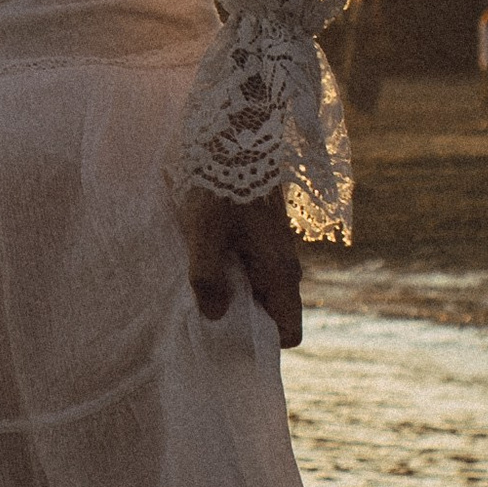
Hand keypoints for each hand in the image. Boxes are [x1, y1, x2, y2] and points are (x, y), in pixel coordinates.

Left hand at [181, 183, 303, 346]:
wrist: (237, 143)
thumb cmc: (221, 189)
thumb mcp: (205, 234)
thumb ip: (207, 278)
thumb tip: (214, 316)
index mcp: (279, 272)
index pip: (288, 331)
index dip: (263, 343)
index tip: (230, 342)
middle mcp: (284, 268)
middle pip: (270, 315)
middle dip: (241, 322)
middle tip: (204, 318)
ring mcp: (275, 254)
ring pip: (259, 293)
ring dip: (233, 297)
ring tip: (199, 292)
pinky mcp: (263, 240)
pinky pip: (252, 273)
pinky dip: (232, 277)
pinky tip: (205, 266)